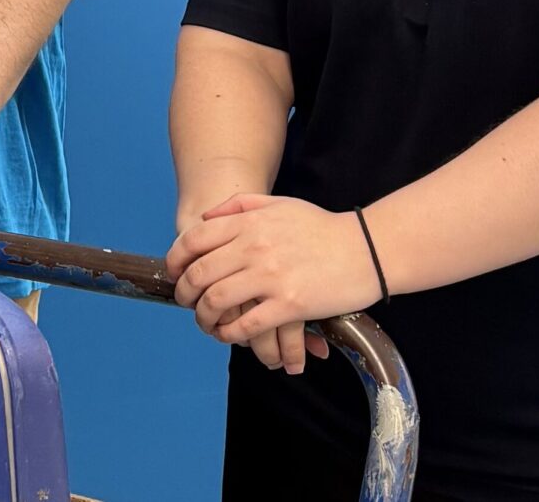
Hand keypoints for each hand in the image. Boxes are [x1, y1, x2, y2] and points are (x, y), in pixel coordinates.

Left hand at [168, 194, 382, 346]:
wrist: (366, 249)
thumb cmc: (322, 227)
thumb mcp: (279, 204)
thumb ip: (240, 206)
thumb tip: (206, 218)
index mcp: (249, 223)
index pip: (195, 240)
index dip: (175, 259)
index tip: (172, 273)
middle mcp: (254, 248)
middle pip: (199, 273)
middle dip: (184, 292)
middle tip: (185, 302)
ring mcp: (270, 277)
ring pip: (217, 302)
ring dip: (203, 317)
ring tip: (205, 323)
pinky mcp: (289, 305)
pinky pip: (246, 326)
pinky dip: (230, 334)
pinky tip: (228, 335)